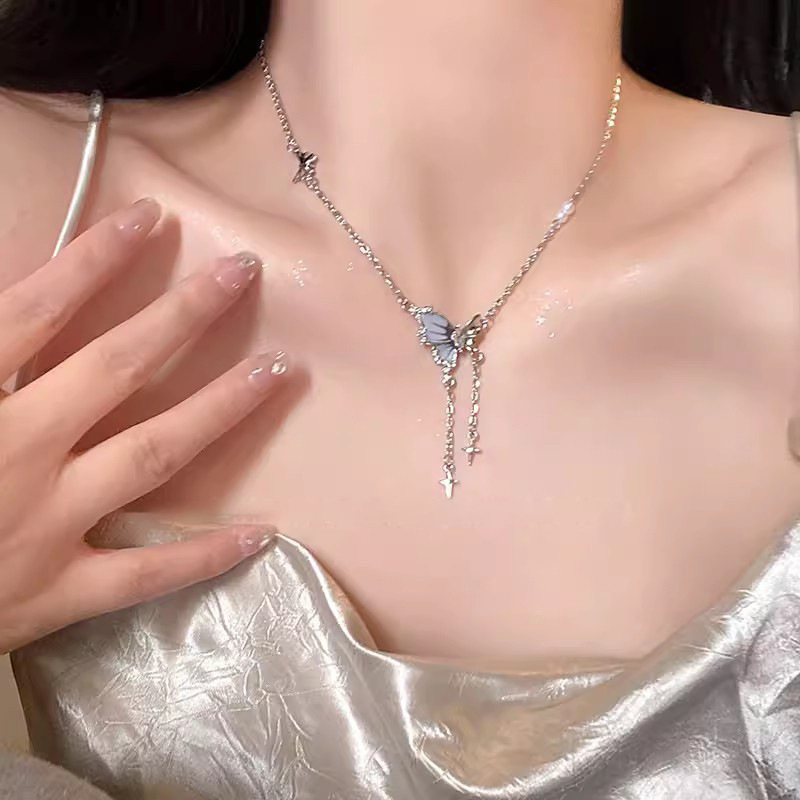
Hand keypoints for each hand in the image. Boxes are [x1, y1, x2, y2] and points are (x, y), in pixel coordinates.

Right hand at [0, 198, 286, 653]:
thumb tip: (19, 307)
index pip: (36, 310)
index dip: (95, 259)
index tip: (150, 218)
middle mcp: (14, 453)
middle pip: (116, 369)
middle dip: (183, 315)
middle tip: (243, 272)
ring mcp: (44, 525)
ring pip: (151, 456)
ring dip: (219, 409)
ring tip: (277, 370)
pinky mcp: (59, 592)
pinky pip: (144, 574)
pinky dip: (204, 556)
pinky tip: (263, 532)